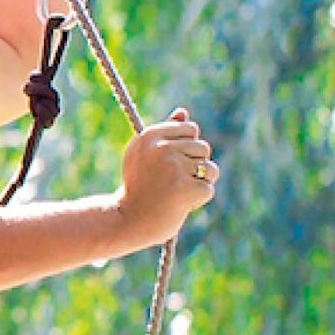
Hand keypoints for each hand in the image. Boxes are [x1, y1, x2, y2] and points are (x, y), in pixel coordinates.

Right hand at [115, 109, 219, 235]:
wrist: (125, 222)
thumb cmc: (138, 188)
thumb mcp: (144, 156)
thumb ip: (165, 134)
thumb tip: (183, 112)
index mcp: (150, 135)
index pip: (190, 129)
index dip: (185, 149)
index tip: (166, 165)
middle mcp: (161, 148)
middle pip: (203, 148)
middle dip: (194, 167)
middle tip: (169, 183)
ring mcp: (174, 168)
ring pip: (210, 169)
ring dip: (198, 184)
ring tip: (175, 193)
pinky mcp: (185, 188)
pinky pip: (208, 189)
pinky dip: (197, 200)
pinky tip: (177, 205)